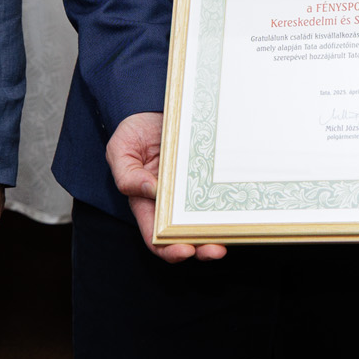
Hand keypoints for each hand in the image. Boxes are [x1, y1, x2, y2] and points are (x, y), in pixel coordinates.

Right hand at [107, 111, 224, 261]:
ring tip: (229, 234)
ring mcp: (193, 192)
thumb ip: (127, 175)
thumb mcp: (121, 149)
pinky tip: (237, 208)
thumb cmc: (135, 131)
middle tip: (215, 249)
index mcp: (146, 204)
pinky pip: (220, 196)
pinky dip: (228, 207)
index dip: (169, 250)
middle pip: (186, 236)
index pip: (156, 237)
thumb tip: (151, 190)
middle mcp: (172, 204)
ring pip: (206, 222)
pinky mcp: (209, 179)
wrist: (156, 108)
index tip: (184, 250)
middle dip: (201, 248)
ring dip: (218, 233)